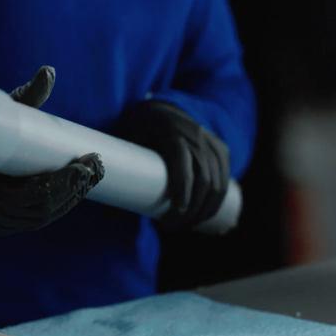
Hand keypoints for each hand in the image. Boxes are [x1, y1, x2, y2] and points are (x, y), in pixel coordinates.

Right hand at [0, 66, 103, 236]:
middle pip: (41, 209)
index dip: (64, 181)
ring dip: (69, 200)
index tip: (86, 161)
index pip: (32, 193)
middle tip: (95, 165)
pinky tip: (72, 194)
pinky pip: (29, 223)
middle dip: (74, 188)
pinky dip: (54, 210)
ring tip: (88, 176)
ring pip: (38, 219)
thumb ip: (23, 95)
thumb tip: (49, 72)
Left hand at [117, 100, 229, 229]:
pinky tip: (205, 215)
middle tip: (172, 227)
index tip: (175, 213)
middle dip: (192, 210)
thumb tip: (111, 219)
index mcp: (173, 132)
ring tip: (185, 226)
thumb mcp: (127, 145)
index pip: (184, 165)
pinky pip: (224, 179)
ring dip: (204, 210)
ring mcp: (211, 142)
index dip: (184, 191)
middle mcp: (196, 136)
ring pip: (217, 183)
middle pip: (204, 180)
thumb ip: (121, 177)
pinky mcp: (220, 149)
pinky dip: (217, 201)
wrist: (161, 109)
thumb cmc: (139, 130)